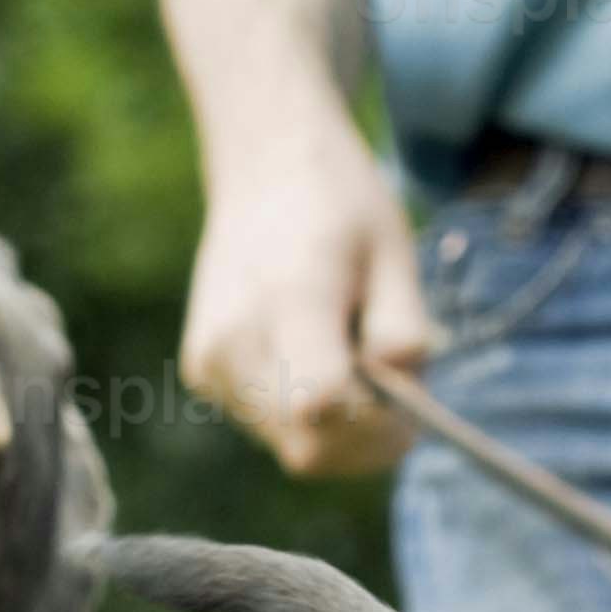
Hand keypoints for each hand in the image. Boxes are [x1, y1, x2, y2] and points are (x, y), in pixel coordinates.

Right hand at [180, 130, 429, 476]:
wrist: (264, 164)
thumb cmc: (341, 206)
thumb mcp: (394, 254)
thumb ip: (403, 332)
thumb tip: (400, 402)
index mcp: (289, 298)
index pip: (321, 406)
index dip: (376, 426)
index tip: (409, 399)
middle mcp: (235, 339)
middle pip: (308, 447)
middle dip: (364, 437)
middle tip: (397, 389)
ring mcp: (210, 360)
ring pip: (291, 446)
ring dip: (337, 427)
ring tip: (349, 354)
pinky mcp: (201, 371)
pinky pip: (268, 426)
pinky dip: (305, 412)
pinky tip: (313, 353)